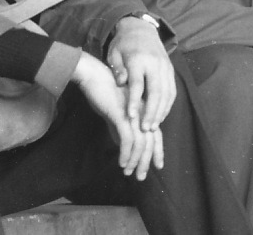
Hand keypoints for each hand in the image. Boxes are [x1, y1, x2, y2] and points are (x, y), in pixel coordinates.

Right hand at [72, 52, 163, 179]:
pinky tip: (121, 162)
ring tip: (128, 172)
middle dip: (147, 161)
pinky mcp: (122, 115)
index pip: (156, 135)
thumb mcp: (115, 113)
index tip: (158, 166)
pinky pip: (127, 139)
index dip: (158, 151)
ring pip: (141, 143)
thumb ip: (119, 127)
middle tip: (141, 176)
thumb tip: (120, 143)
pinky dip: (125, 154)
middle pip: (151, 142)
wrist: (94, 77)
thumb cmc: (103, 93)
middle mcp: (142, 113)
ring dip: (135, 161)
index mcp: (143, 111)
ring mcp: (133, 114)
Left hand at [107, 16, 175, 130]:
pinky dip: (167, 105)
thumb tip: (122, 84)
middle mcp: (155, 63)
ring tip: (153, 127)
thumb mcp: (114, 53)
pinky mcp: (170, 69)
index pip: (138, 84)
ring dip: (161, 111)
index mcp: (138, 59)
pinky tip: (161, 116)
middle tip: (146, 129)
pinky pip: (172, 90)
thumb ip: (117, 69)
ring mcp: (165, 66)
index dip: (134, 101)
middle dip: (151, 112)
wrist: (140, 28)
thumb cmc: (123, 44)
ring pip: (166, 93)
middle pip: (156, 91)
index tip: (131, 117)